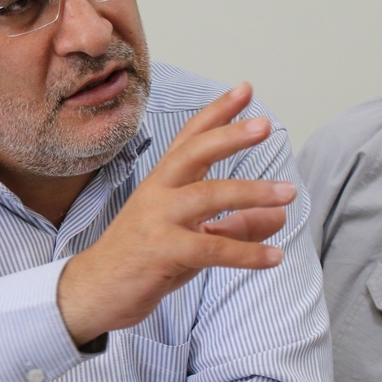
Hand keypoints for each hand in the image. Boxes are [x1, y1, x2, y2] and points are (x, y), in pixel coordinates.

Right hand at [57, 82, 294, 344]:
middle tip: (264, 125)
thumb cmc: (141, 260)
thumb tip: (278, 216)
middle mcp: (157, 194)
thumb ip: (233, 226)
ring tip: (288, 193)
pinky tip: (274, 257)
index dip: (217, 113)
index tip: (245, 89)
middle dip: (229, 136)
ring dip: (251, 193)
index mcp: (162, 183)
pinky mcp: (161, 252)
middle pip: (194, 154)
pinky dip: (246, 253)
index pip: (190, 139)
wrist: (93, 291)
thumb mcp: (191, 238)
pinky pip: (211, 248)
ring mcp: (156, 221)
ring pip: (207, 196)